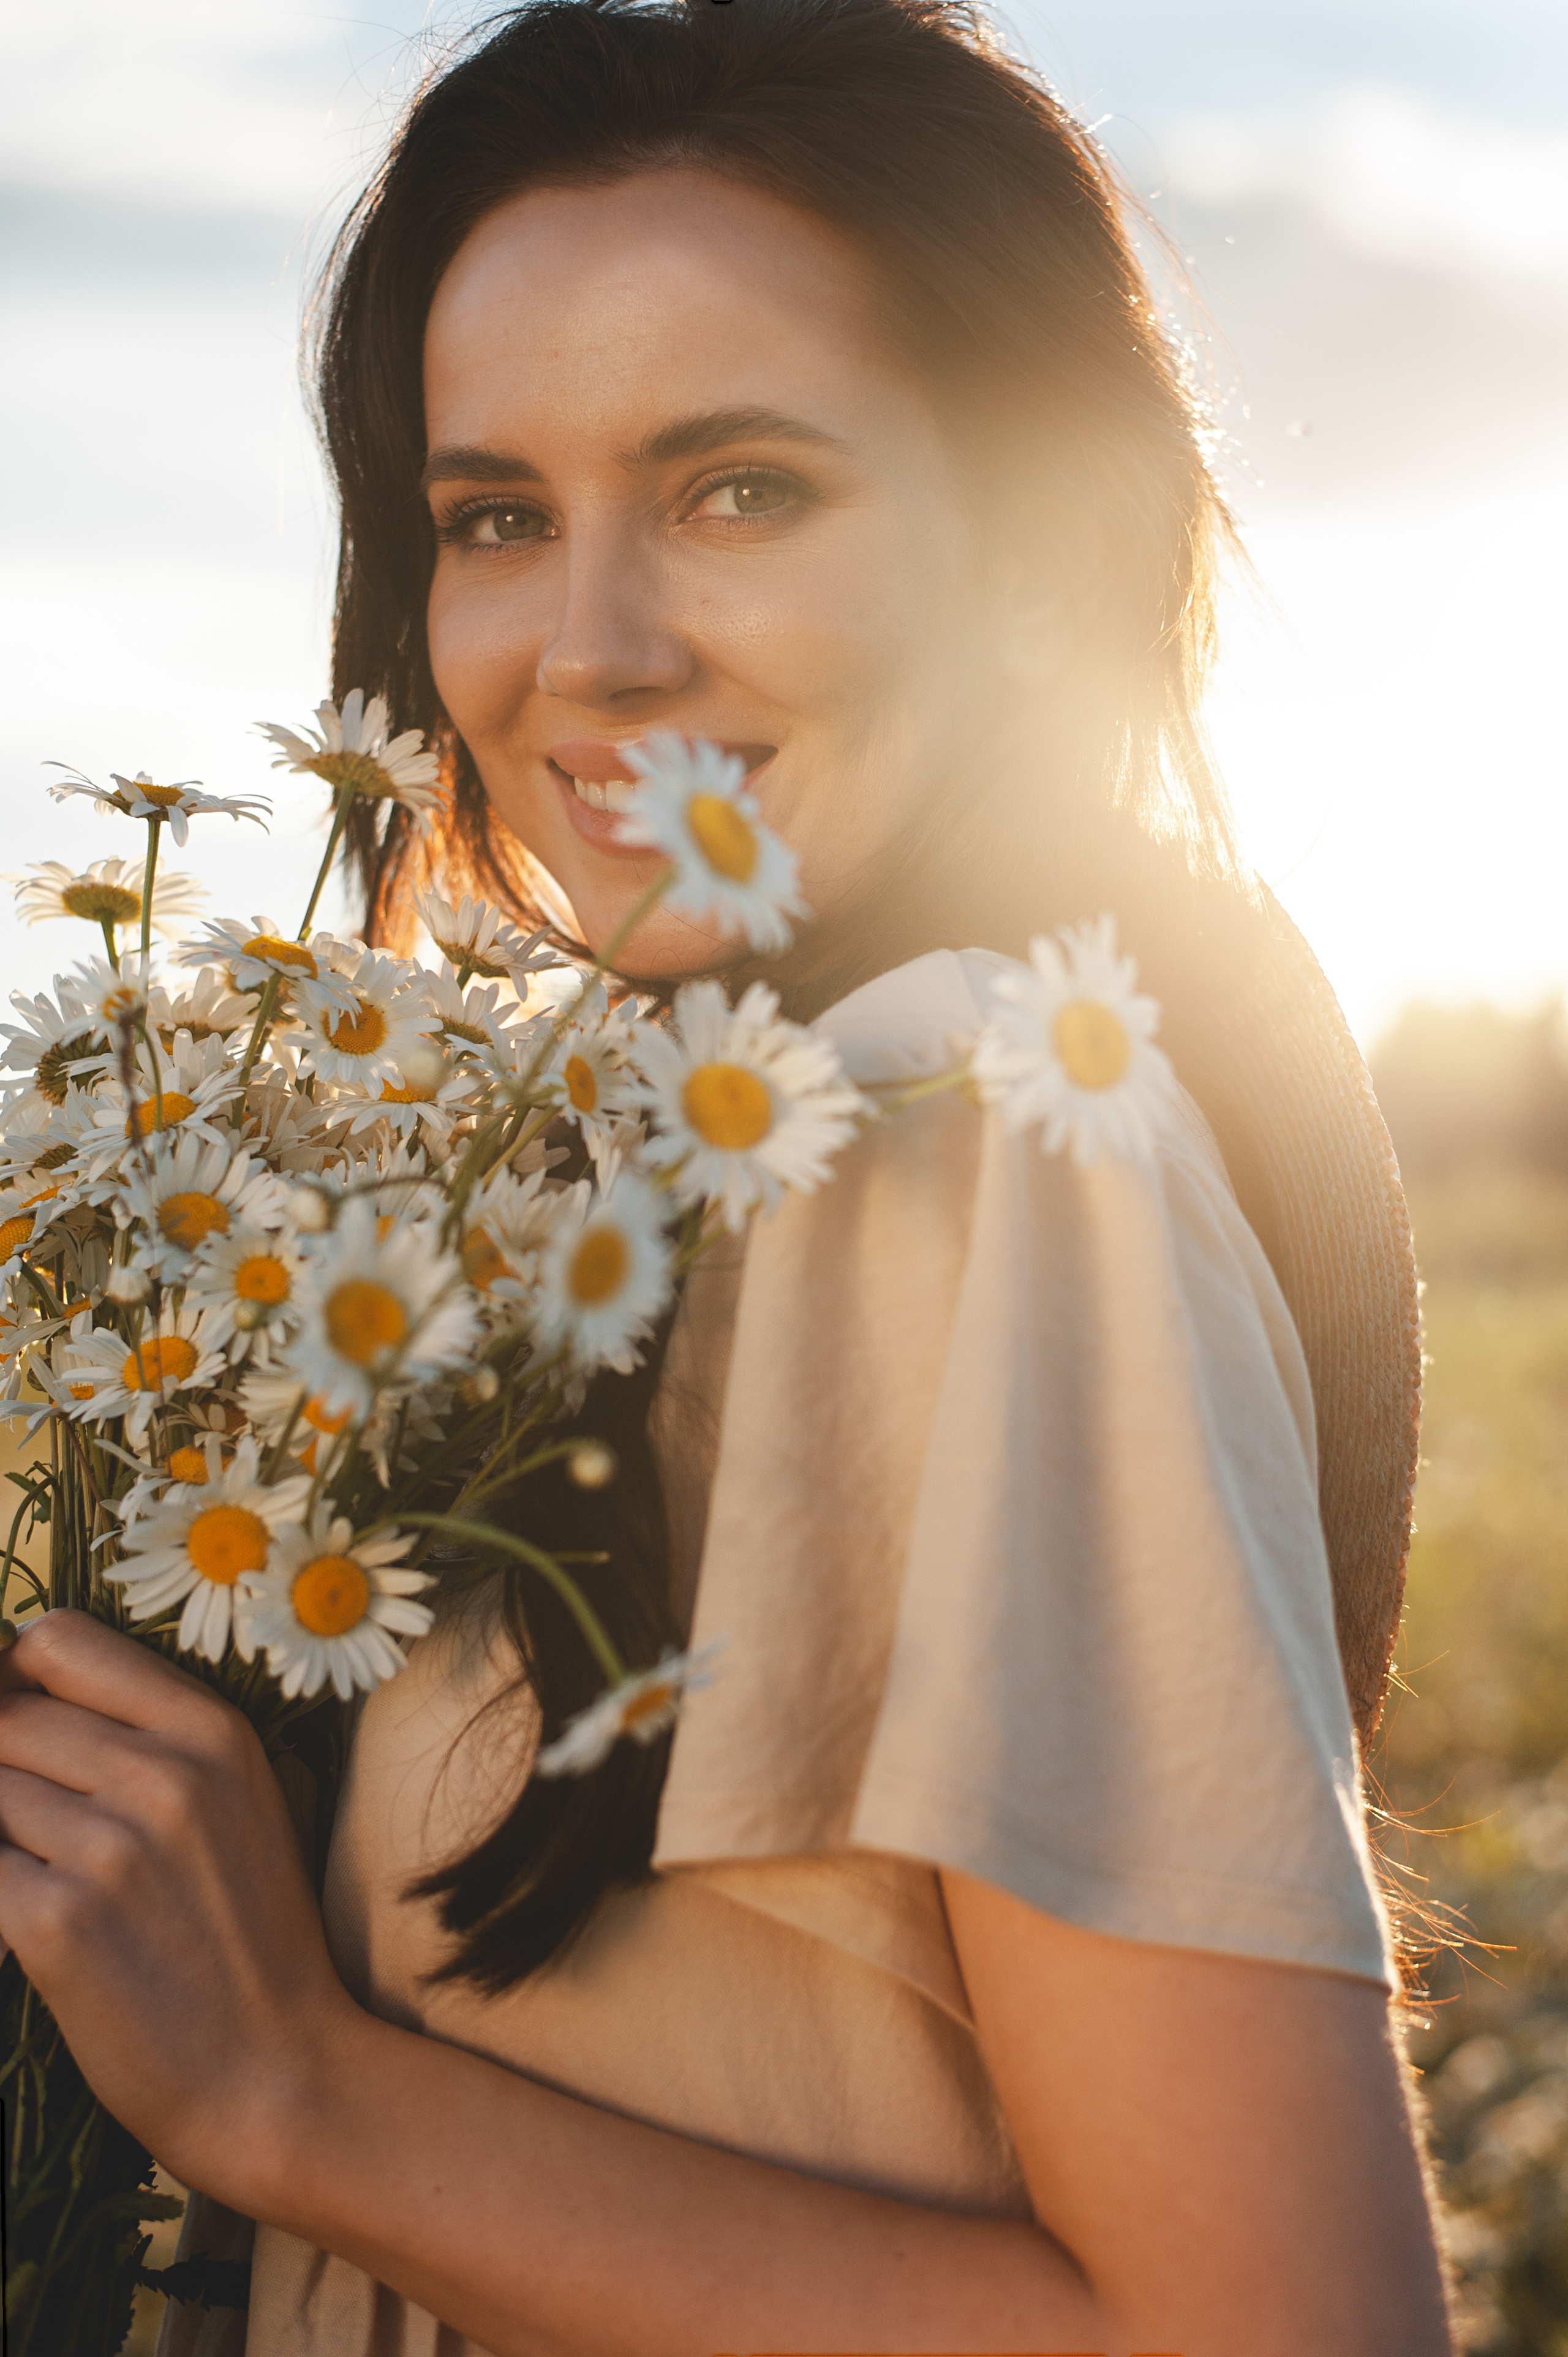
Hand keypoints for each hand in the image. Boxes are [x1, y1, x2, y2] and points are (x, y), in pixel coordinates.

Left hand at [0, 1610, 352, 2197]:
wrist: (277, 2070)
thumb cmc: (249, 1935)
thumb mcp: (236, 1802)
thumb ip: (148, 1738)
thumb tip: (22, 1699)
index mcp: (209, 1730)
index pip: (56, 1641)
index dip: (12, 1678)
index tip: (17, 1725)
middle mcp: (162, 1773)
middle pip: (5, 1721)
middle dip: (4, 1774)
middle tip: (44, 1835)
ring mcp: (107, 1848)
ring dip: (1, 1839)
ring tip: (49, 1884)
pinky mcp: (55, 1924)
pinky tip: (30, 1931)